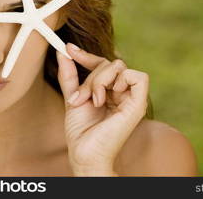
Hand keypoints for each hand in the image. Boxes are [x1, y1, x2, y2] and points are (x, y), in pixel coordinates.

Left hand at [56, 43, 148, 175]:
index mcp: (110, 91)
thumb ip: (69, 75)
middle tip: (82, 97)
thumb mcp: (72, 97)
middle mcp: (122, 92)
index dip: (87, 55)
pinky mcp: (138, 104)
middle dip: (92, 76)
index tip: (68, 49)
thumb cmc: (80, 131)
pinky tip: (109, 95)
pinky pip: (139, 77)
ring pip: (120, 67)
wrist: (84, 153)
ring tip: (94, 100)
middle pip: (111, 63)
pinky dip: (122, 80)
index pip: (103, 63)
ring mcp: (131, 98)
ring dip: (100, 80)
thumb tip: (62, 51)